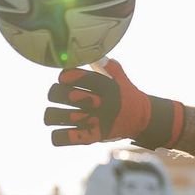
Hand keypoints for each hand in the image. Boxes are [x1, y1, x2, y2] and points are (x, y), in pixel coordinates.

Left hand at [43, 59, 183, 147]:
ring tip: (56, 115)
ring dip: (51, 115)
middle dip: (54, 94)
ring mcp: (93, 121)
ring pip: (54, 116)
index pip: (74, 77)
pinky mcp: (91, 137)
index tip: (65, 79)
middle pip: (59, 94)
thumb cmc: (128, 98)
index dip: (64, 77)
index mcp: (104, 86)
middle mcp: (97, 103)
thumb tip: (98, 57)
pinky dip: (58, 136)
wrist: (143, 121)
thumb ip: (110, 67)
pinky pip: (62, 137)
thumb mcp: (123, 80)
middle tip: (58, 97)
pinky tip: (60, 132)